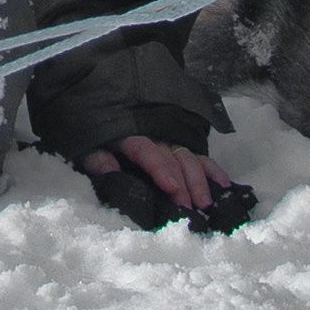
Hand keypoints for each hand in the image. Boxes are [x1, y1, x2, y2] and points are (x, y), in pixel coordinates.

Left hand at [78, 136, 254, 234]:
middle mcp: (154, 134)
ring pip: (189, 156)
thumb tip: (110, 170)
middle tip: (191, 208)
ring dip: (200, 180)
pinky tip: (224, 184)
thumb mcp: (86, 144)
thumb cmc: (94, 131)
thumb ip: (97, 157)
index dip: (161, 169)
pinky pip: (199, 154)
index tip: (172, 188)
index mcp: (130, 134)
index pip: (148, 151)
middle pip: (174, 158)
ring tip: (206, 203)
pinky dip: (212, 168)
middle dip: (184, 183)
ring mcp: (170, 137)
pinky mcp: (180, 142)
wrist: (102, 100)